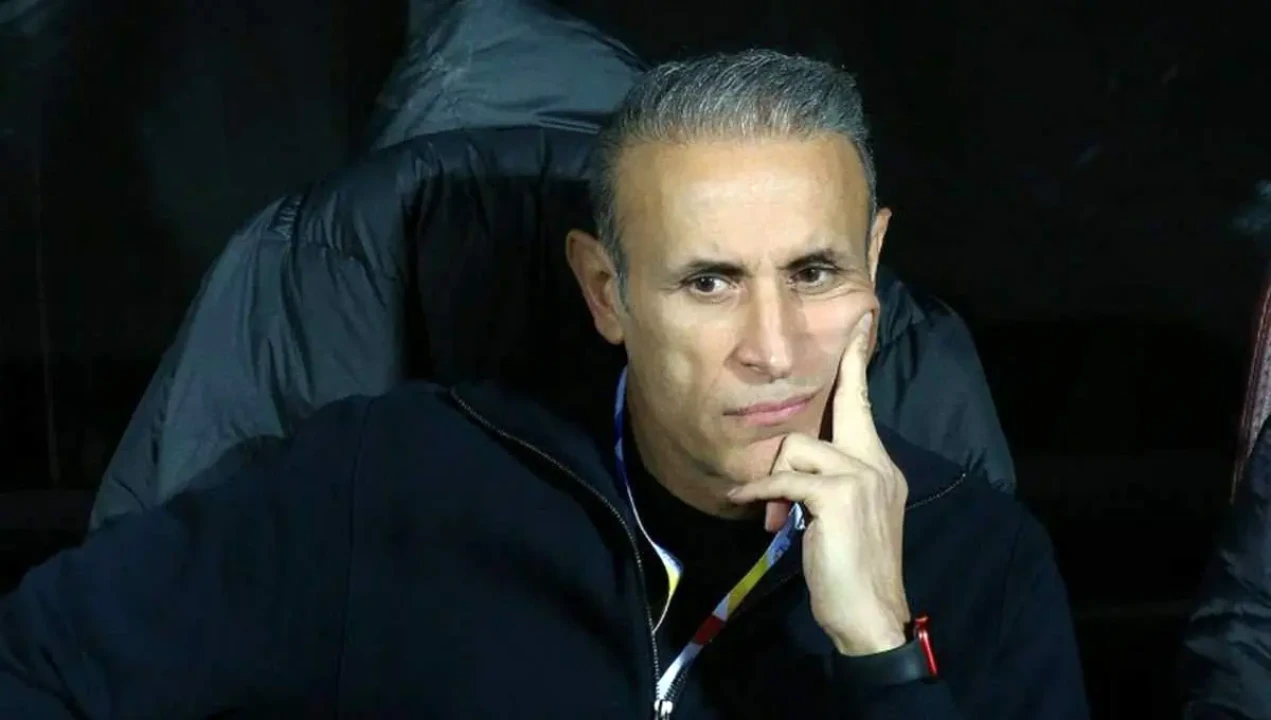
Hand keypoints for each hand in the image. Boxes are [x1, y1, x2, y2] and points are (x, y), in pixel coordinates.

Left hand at [727, 312, 910, 656]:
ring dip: (777, 484)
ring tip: (779, 518)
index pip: (864, 403)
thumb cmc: (852, 570)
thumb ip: (826, 484)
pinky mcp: (838, 495)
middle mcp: (876, 463)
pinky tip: (763, 515)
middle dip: (805, 433)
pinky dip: (764, 494)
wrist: (871, 614)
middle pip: (825, 419)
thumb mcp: (842, 518)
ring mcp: (861, 476)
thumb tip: (789, 472)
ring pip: (796, 449)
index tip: (863, 318)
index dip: (858, 359)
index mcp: (880, 465)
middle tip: (804, 455)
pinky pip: (785, 478)